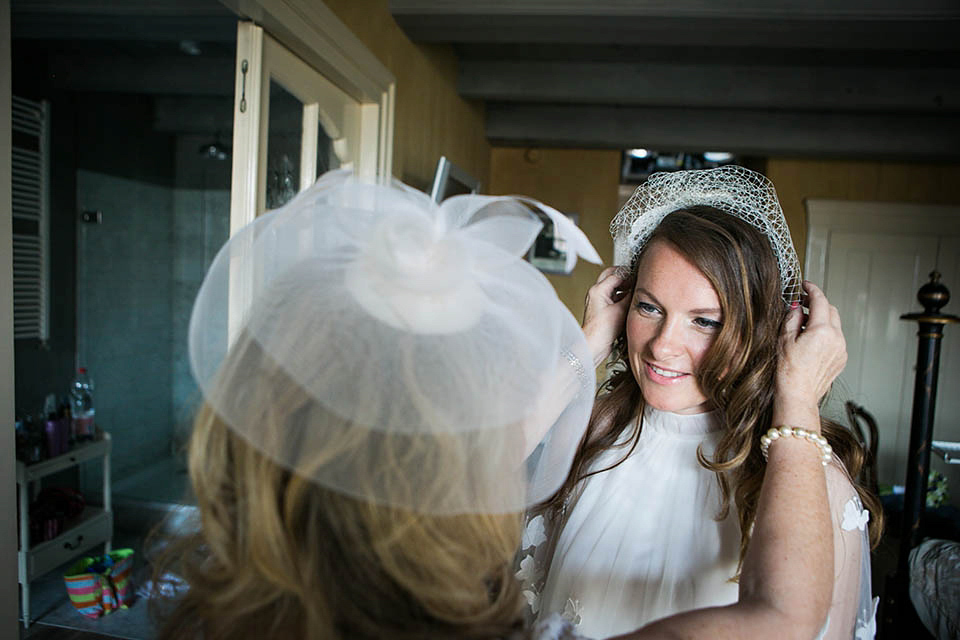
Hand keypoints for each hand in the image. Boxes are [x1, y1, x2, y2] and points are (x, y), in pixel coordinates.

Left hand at [582, 267, 634, 366]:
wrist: (593, 345)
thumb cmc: (600, 331)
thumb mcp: (620, 311)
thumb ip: (630, 297)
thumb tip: (638, 288)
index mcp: (597, 290)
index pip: (616, 274)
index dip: (630, 275)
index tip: (640, 278)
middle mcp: (596, 293)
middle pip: (611, 276)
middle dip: (625, 276)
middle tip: (636, 280)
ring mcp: (599, 300)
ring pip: (613, 286)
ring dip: (624, 287)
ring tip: (635, 291)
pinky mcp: (602, 308)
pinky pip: (613, 297)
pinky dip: (622, 296)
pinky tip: (630, 302)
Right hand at [775, 281, 846, 420]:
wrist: (798, 395)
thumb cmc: (788, 372)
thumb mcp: (784, 339)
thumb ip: (792, 317)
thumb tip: (797, 306)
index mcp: (822, 331)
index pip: (820, 301)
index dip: (812, 289)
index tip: (805, 285)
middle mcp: (837, 339)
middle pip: (831, 310)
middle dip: (818, 303)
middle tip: (802, 302)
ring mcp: (841, 350)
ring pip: (835, 325)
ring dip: (822, 319)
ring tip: (803, 324)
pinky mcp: (841, 359)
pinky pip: (836, 338)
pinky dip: (826, 333)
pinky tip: (810, 340)